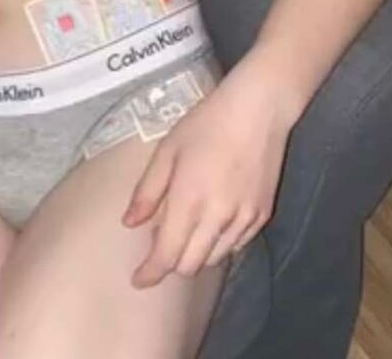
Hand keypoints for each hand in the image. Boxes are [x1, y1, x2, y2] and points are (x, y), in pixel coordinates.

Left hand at [122, 63, 290, 285]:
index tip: (137, 280)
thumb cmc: (206, 124)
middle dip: (171, 262)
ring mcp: (244, 220)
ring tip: (186, 227)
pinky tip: (212, 222)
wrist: (259, 110)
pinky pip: (236, 245)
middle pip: (190, 265)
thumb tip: (129, 223)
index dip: (150, 273)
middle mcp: (218, 218)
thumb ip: (147, 191)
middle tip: (160, 241)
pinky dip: (219, 243)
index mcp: (189, 201)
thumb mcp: (167, 150)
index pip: (167, 256)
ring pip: (214, 259)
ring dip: (195, 253)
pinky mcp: (262, 216)